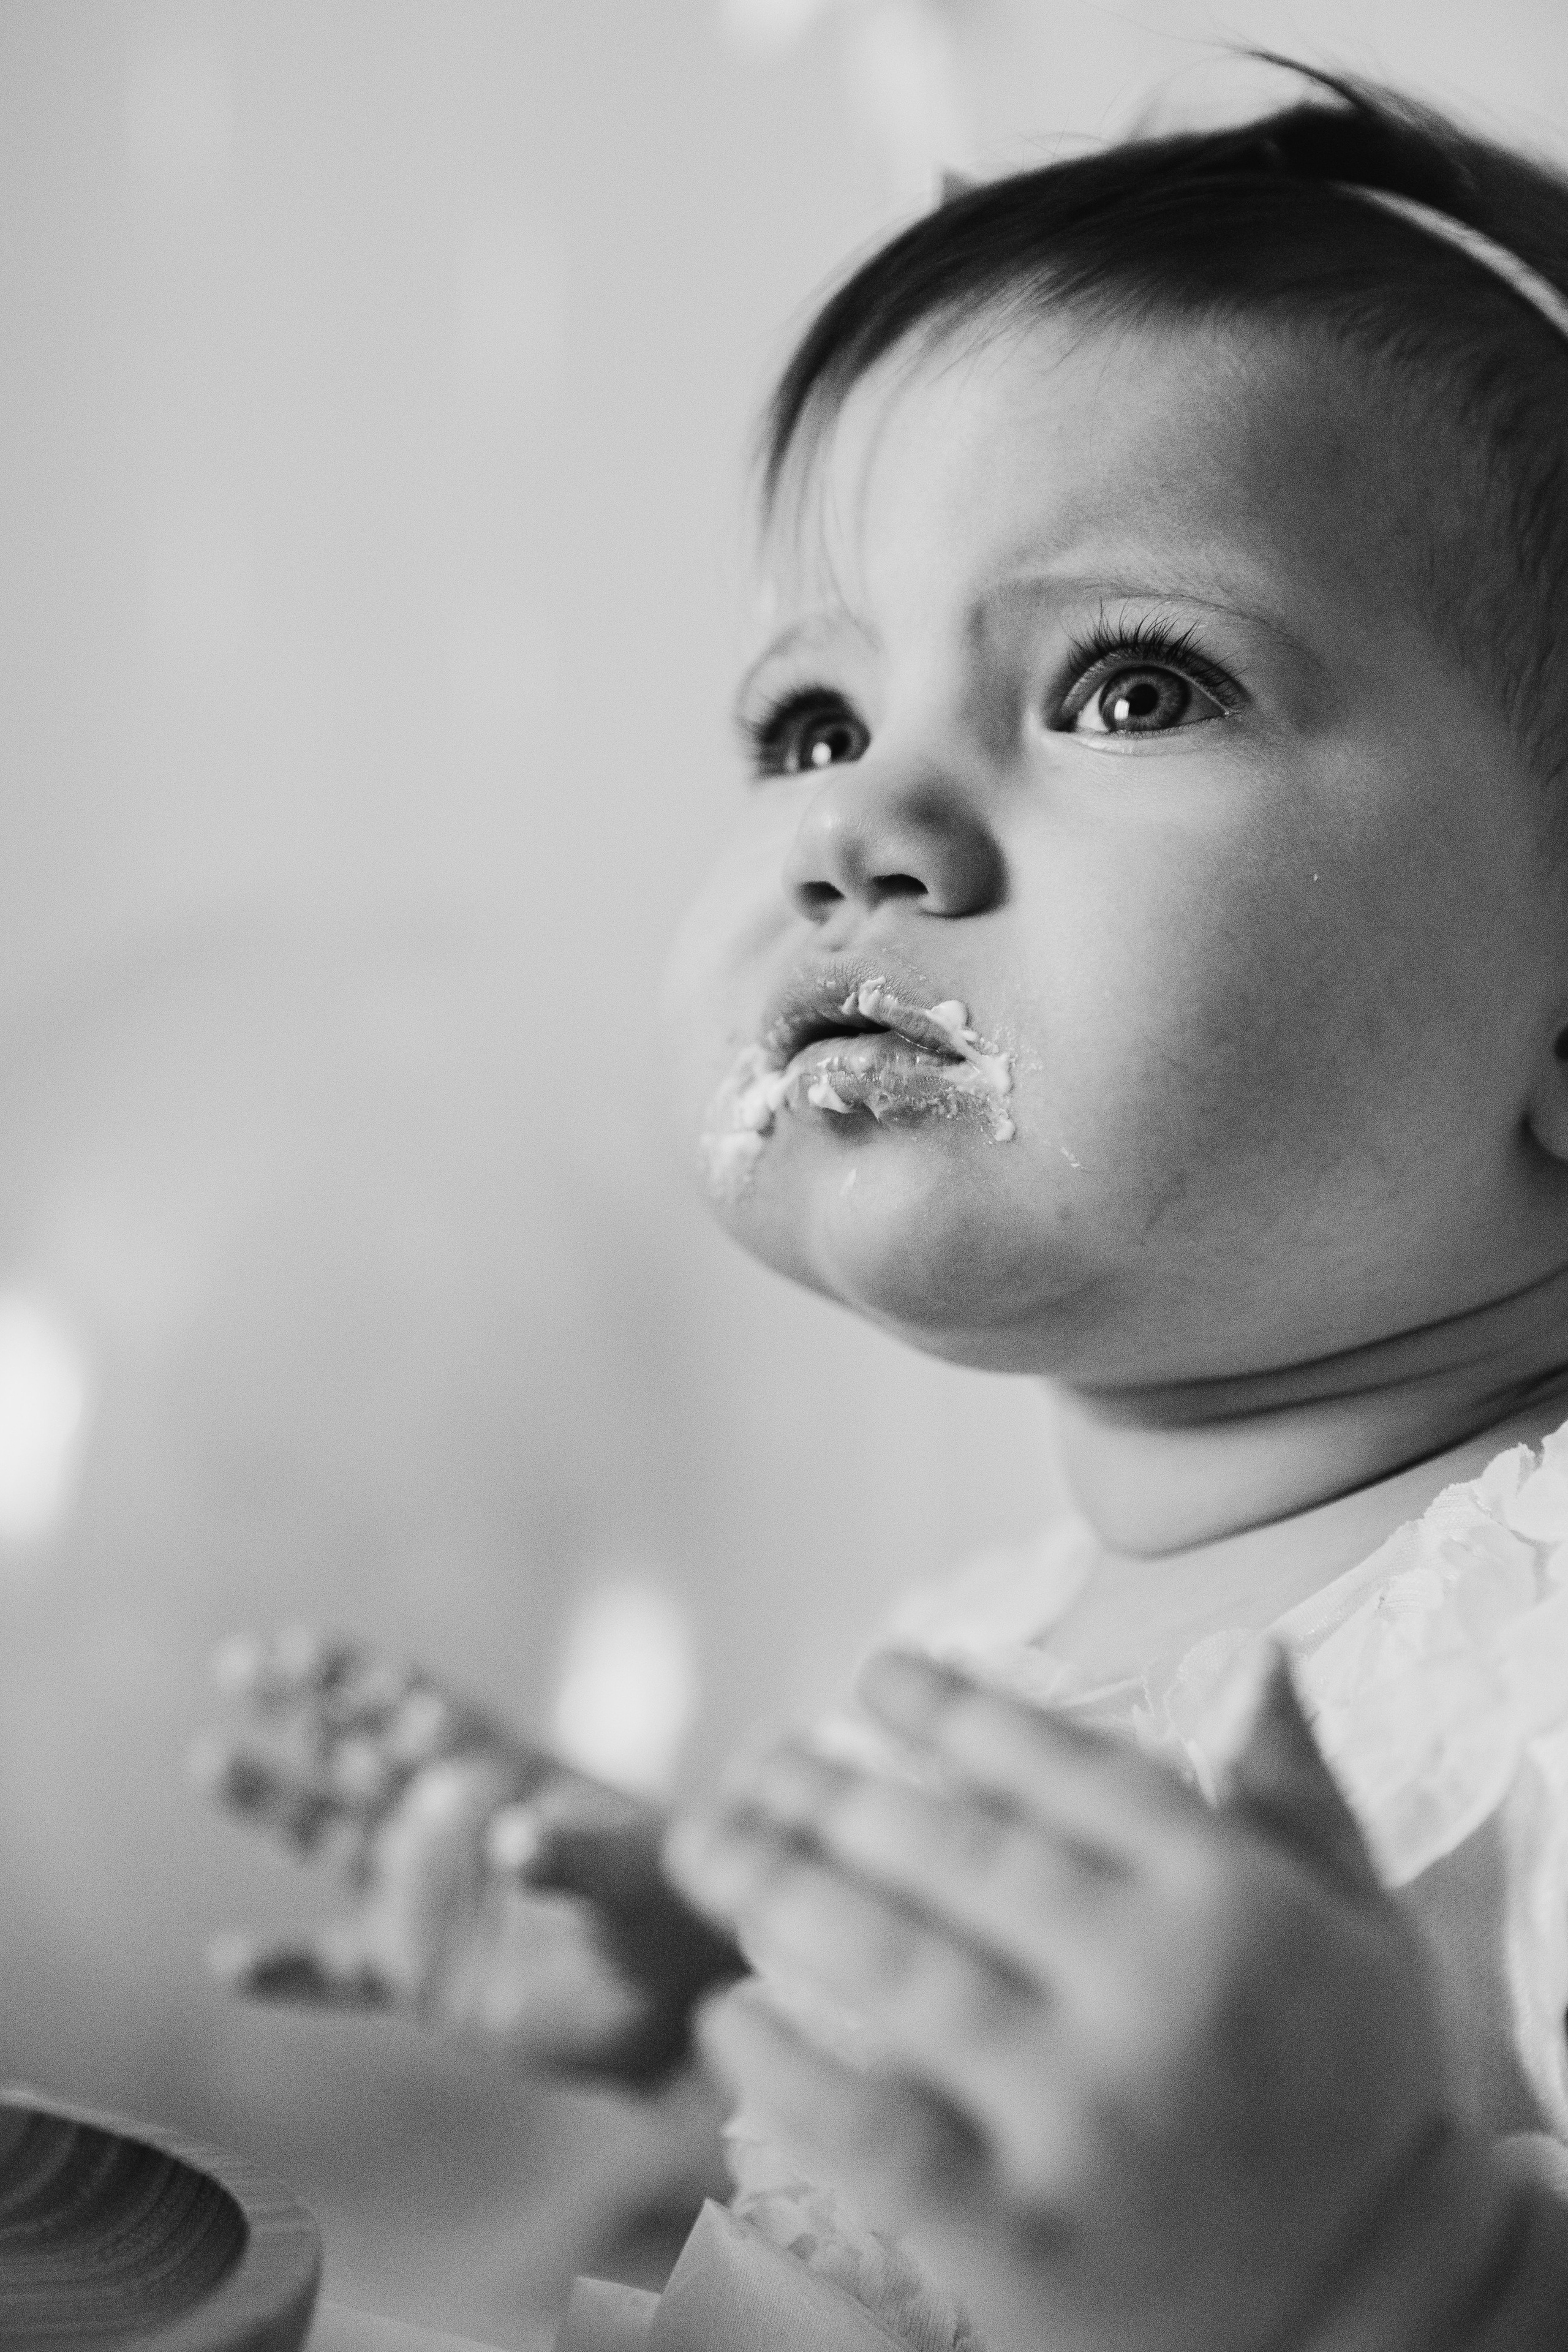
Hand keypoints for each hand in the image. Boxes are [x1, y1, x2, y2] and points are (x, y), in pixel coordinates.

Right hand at [191, 1627, 741, 2084]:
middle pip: (358, 1751)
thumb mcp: (631, 1872)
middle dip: (301, 1705)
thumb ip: (573, 1853)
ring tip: (212, 1759)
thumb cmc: (671, 1908)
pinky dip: (286, 1970)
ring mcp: (426, 1895)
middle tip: (237, 1661)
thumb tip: (512, 1839)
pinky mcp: (418, 1974)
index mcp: (499, 1774)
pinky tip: (232, 1960)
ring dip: (273, 1800)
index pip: (418, 1709)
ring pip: (331, 1837)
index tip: (300, 1646)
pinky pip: (336, 1971)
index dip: (361, 1675)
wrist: (680, 1999)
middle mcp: (449, 1823)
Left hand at [666, 1645, 1524, 2351]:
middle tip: (751, 1760)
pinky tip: (724, 2016)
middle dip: (828, 1794)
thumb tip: (1256, 1648)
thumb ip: (1295, 1785)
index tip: (870, 1676)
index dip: (953, 1713)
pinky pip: (874, 2136)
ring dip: (779, 1893)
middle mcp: (1154, 1990)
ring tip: (708, 1846)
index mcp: (1227, 1899)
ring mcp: (1085, 2117)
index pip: (1060, 1769)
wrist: (1390, 2316)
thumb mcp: (1361, 1921)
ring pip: (896, 1972)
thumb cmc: (1358, 2090)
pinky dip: (785, 2071)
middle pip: (952, 1858)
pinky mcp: (1027, 2239)